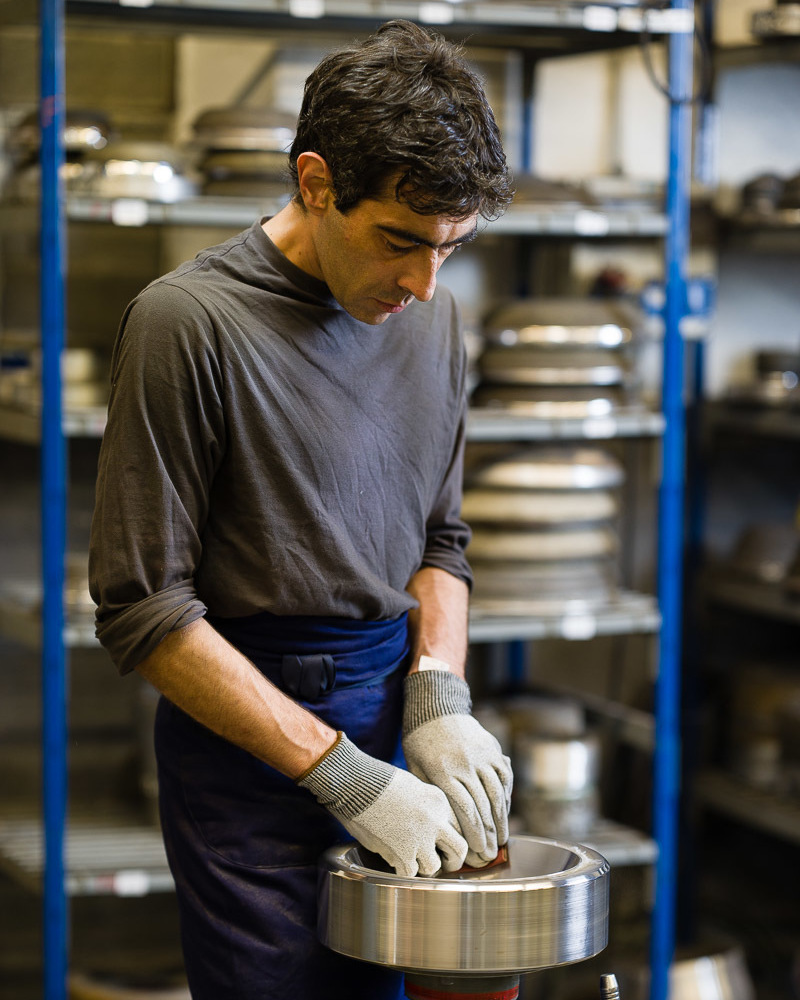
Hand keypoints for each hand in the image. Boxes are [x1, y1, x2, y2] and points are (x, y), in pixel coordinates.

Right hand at [297, 732, 467, 876]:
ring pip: (435, 867)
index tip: (446, 844)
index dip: (453, 837)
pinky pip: (410, 873)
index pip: (460, 826)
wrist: (356, 784)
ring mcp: (420, 838)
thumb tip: (431, 828)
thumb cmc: (378, 781)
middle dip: (453, 860)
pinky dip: (402, 870)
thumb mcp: (413, 786)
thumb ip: (427, 807)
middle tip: (444, 863)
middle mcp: (435, 820)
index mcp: (440, 801)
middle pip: (459, 849)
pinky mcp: (402, 852)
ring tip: (412, 860)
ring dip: (423, 867)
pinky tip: (394, 860)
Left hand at [402, 669, 512, 867]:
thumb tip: (443, 827)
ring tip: (501, 839)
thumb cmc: (419, 743)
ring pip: (497, 793)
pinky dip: (506, 797)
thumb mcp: (416, 769)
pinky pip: (504, 777)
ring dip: (501, 820)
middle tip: (490, 854)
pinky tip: (504, 813)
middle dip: (487, 834)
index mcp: (443, 771)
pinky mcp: (492, 749)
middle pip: (482, 806)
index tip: (477, 853)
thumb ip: (431, 795)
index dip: (473, 835)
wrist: (436, 708)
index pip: (464, 810)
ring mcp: (482, 755)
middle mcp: (466, 763)